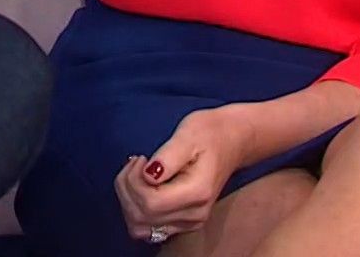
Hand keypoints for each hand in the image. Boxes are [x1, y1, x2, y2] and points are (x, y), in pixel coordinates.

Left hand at [115, 107, 254, 241]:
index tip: (141, 158)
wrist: (232, 142)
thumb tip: (148, 176)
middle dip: (127, 188)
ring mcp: (190, 222)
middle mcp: (195, 214)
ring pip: (140, 226)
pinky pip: (148, 226)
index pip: (150, 203)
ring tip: (137, 174)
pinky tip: (141, 186)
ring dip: (128, 200)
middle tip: (136, 163)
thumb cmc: (209, 133)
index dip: (134, 181)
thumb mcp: (187, 134)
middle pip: (141, 217)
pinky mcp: (183, 223)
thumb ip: (168, 156)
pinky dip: (136, 208)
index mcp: (197, 192)